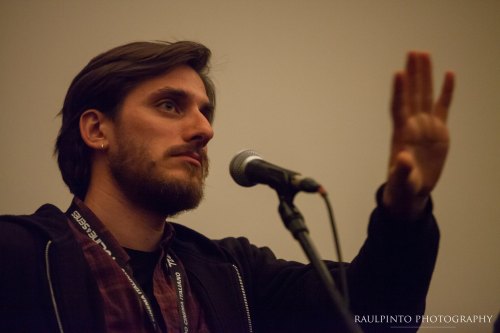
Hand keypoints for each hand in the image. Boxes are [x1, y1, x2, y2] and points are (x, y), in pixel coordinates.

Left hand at [383, 52, 454, 219]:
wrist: (412, 190)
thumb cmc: (402, 186)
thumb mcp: (401, 181)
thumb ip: (401, 170)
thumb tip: (403, 158)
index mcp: (401, 134)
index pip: (398, 107)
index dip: (399, 91)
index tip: (399, 72)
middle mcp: (412, 125)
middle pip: (412, 94)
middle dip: (413, 73)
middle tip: (413, 52)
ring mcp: (425, 125)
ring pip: (426, 95)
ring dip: (425, 75)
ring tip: (424, 54)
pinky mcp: (438, 130)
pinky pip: (443, 106)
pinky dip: (447, 91)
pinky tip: (449, 74)